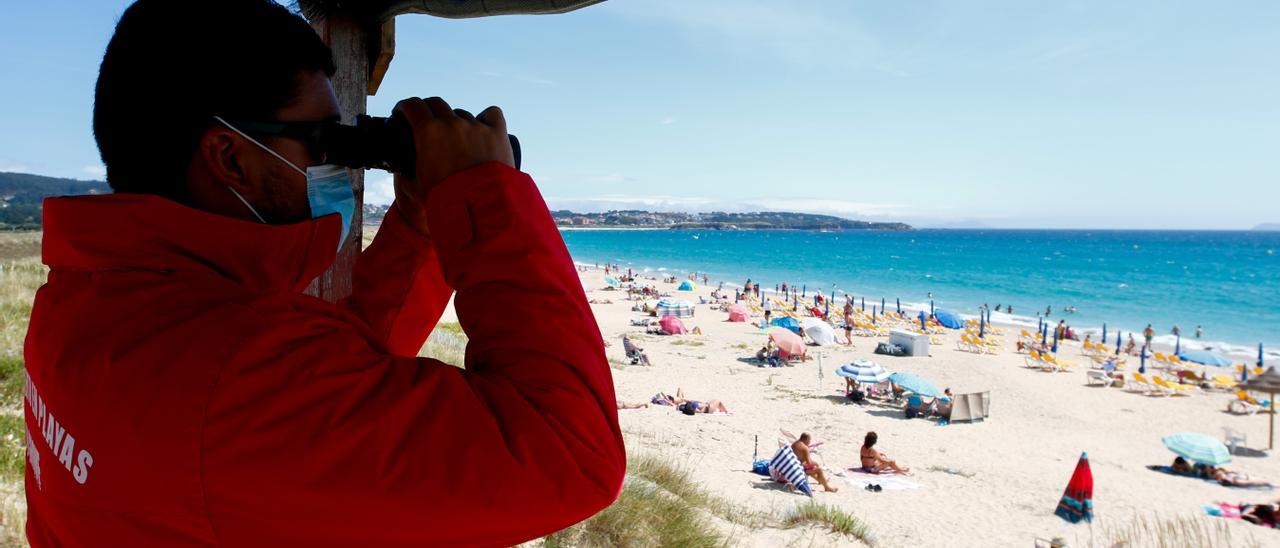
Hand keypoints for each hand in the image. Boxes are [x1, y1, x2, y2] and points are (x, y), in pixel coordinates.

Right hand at [391, 97, 514, 235]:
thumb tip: (401, 171)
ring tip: (457, 137)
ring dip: (455, 121)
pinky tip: (484, 125)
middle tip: (426, 121)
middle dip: (428, 110)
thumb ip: (405, 174)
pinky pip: (491, 114)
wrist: (480, 208)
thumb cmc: (446, 199)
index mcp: (429, 131)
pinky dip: (486, 118)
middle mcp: (452, 123)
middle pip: (436, 104)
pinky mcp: (497, 133)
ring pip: (462, 114)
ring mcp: (476, 127)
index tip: (403, 111)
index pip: (412, 105)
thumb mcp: (416, 187)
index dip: (404, 107)